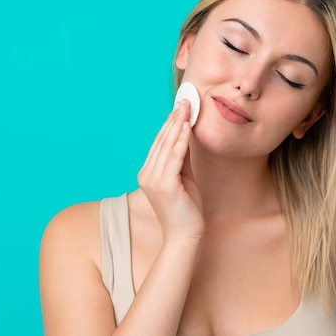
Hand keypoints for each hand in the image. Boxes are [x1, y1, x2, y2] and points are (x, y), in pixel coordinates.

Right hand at [137, 100, 203, 240]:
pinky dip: (181, 139)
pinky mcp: (164, 184)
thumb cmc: (186, 209)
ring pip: (167, 145)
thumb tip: (186, 134)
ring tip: (188, 107)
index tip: (181, 106)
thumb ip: (182, 157)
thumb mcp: (184, 177)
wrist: (185, 236)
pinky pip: (174, 156)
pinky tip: (187, 126)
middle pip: (162, 140)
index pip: (159, 143)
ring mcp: (153, 179)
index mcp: (148, 173)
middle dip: (174, 118)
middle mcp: (147, 174)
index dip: (170, 123)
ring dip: (178, 123)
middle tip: (185, 100)